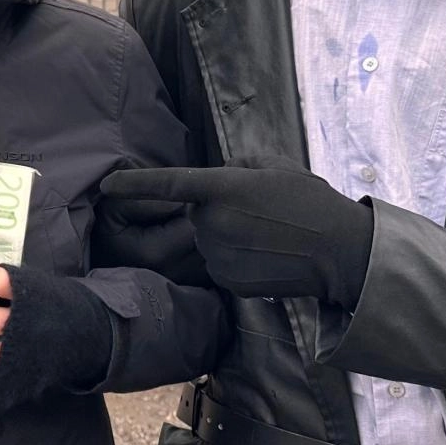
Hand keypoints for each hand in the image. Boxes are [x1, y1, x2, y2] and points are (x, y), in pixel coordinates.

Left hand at [100, 163, 373, 307]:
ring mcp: (217, 254)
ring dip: (225, 234)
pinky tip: (263, 254)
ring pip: (206, 239)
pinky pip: (217, 263)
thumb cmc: (310, 202)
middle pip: (196, 213)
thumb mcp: (275, 166)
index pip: (168, 185)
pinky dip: (233, 258)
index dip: (134, 185)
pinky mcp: (225, 279)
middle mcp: (213, 223)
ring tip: (265, 233)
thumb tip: (223, 171)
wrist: (338, 251)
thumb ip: (239, 164)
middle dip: (215, 209)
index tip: (107, 185)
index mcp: (223, 189)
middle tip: (255, 210)